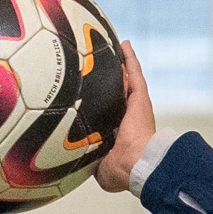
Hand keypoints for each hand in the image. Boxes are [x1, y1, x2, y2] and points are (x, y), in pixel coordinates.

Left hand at [91, 32, 157, 192]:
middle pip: (115, 93)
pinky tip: (125, 44)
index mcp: (116, 132)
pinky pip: (134, 73)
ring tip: (111, 47)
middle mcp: (126, 117)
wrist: (135, 163)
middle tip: (99, 64)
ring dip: (120, 65)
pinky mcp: (141, 98)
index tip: (89, 95)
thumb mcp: (97, 166)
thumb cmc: (119, 170)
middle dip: (109, 81)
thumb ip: (86, 158)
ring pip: (125, 80)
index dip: (98, 104)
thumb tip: (72, 160)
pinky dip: (130, 58)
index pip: (105, 113)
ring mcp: (134, 106)